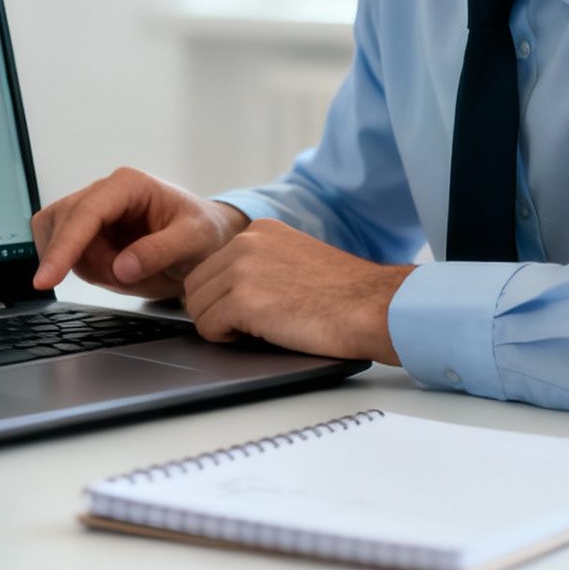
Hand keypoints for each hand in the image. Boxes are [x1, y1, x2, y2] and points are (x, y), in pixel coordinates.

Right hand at [30, 167, 249, 299]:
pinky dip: (86, 269)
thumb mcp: (194, 242)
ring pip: (58, 240)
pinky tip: (117, 271)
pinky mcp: (89, 230)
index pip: (84, 213)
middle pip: (61, 224)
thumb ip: (160, 252)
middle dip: (80, 260)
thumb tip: (121, 267)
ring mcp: (93, 210)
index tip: (46, 279)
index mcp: (129, 185)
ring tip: (128, 273)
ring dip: (85, 266)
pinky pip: (68, 253)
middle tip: (122, 279)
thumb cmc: (204, 234)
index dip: (63, 247)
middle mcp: (105, 191)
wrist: (207, 241)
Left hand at [181, 220, 411, 363]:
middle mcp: (246, 243)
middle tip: (245, 326)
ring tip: (255, 331)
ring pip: (197, 307)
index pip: (210, 265)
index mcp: (259, 231)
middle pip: (195, 286)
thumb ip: (261, 264)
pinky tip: (256, 336)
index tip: (244, 309)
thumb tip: (228, 288)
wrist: (372, 307)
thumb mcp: (295, 259)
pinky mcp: (244, 300)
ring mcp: (242, 269)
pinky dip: (224, 338)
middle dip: (213, 311)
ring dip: (219, 326)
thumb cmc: (344, 296)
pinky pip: (207, 327)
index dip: (221, 295)